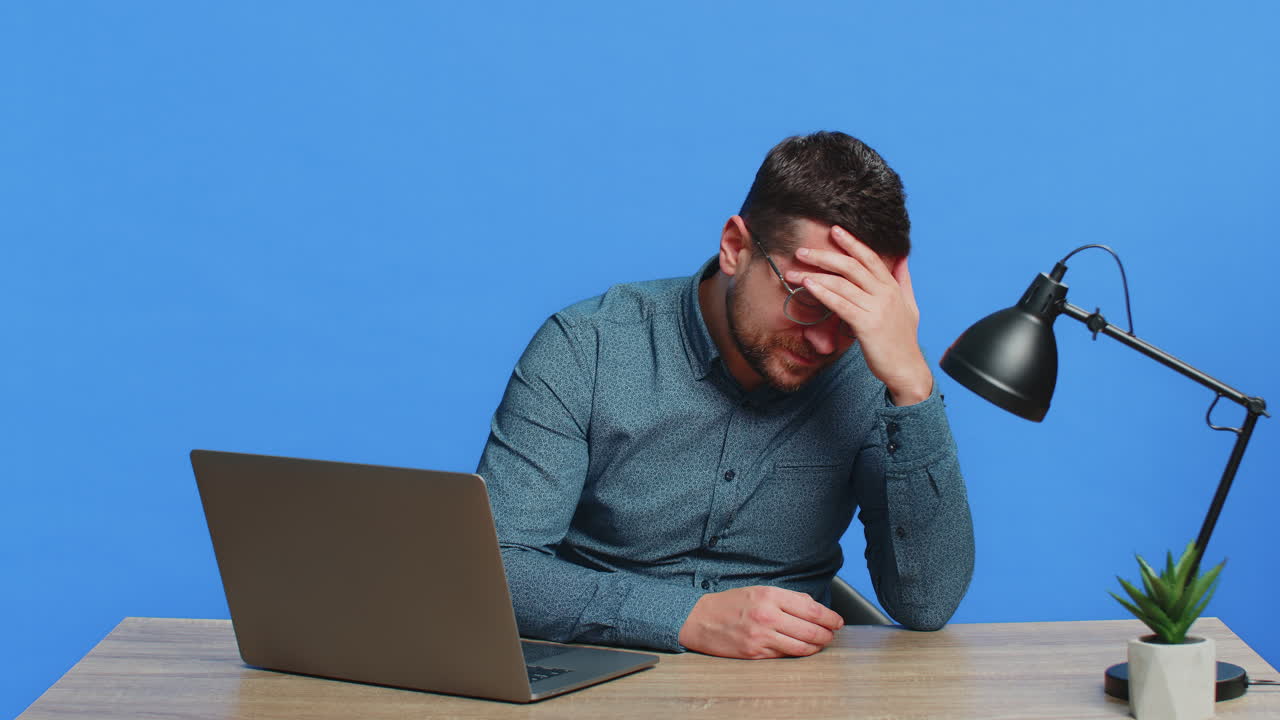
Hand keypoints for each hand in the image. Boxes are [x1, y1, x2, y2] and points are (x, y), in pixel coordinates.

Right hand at [678, 585, 843, 658]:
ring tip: (820, 644)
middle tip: (831, 635)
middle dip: (826, 635)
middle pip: (810, 631)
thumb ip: (787, 599)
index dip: (830, 617)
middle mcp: (767, 616)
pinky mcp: (755, 654)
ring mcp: (761, 637)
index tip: (837, 622)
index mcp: (770, 596)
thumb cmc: (730, 604)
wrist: (699, 619)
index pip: (811, 609)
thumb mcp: (759, 591)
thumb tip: (814, 608)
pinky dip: (796, 654)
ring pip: (801, 648)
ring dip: (816, 648)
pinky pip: (784, 656)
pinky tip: (800, 650)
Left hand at [785, 226, 932, 404]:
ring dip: (815, 275)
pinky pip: (841, 304)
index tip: (834, 230)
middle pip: (851, 266)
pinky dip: (823, 293)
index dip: (851, 242)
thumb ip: (903, 280)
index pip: (870, 257)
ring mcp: (877, 308)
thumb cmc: (903, 340)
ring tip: (793, 272)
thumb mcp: (909, 305)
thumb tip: (903, 257)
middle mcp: (885, 293)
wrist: (907, 369)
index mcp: (892, 287)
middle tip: (802, 251)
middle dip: (824, 256)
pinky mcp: (867, 324)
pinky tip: (808, 286)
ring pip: (842, 283)